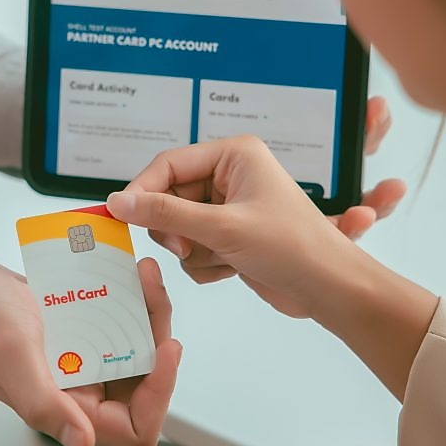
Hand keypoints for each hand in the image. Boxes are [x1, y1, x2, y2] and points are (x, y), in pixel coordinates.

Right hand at [0, 257, 181, 445]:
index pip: (134, 427)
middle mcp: (77, 389)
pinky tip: (126, 274)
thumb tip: (82, 445)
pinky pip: (115, 323)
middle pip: (143, 381)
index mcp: (66, 407)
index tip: (163, 349)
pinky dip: (127, 299)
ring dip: (146, 313)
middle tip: (152, 293)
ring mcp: (77, 361)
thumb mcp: (13, 357)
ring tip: (143, 275)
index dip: (158, 396)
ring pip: (133, 347)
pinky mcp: (75, 333)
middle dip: (156, 336)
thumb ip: (45, 405)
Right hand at [108, 134, 358, 318]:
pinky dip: (206, 262)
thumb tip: (116, 201)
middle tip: (187, 247)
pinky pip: (193, 247)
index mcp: (233, 155)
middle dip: (176, 228)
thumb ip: (165, 213)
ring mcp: (229, 208)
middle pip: (169, 197)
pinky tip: (234, 268)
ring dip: (194, 250)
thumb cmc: (290, 247)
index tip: (120, 217)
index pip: (168, 164)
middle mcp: (230, 176)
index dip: (142, 190)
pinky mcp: (230, 237)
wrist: (330, 290)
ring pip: (179, 227)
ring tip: (225, 257)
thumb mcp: (222, 227)